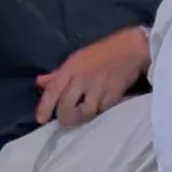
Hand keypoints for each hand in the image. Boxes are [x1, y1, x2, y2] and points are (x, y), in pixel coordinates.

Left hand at [34, 28, 148, 127]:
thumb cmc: (101, 53)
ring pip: (85, 112)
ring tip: (84, 115)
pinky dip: (100, 112)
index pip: (53, 90)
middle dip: (65, 118)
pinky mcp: (113, 95)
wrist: (131, 49)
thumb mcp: (76, 60)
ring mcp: (98, 87)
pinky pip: (102, 110)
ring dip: (83, 116)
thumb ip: (58, 74)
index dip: (45, 107)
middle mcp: (82, 78)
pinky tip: (100, 108)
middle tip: (66, 122)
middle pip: (66, 106)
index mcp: (71, 68)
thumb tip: (40, 82)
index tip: (41, 120)